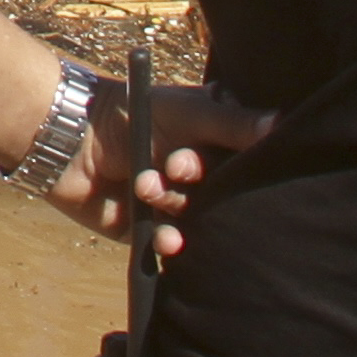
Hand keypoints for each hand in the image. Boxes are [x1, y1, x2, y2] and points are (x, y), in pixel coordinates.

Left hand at [54, 82, 272, 255]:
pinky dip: (170, 244)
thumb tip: (285, 124)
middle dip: (197, 186)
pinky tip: (164, 240)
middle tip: (174, 168)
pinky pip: (171, 246)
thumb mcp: (188, 111)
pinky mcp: (148, 230)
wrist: (70, 138)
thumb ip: (235, 124)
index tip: (200, 156)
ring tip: (146, 186)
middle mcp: (196, 177)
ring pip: (196, 221)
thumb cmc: (130, 111)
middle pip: (222, 198)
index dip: (230, 168)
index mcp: (210, 147)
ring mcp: (173, 204)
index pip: (243, 167)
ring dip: (174, 206)